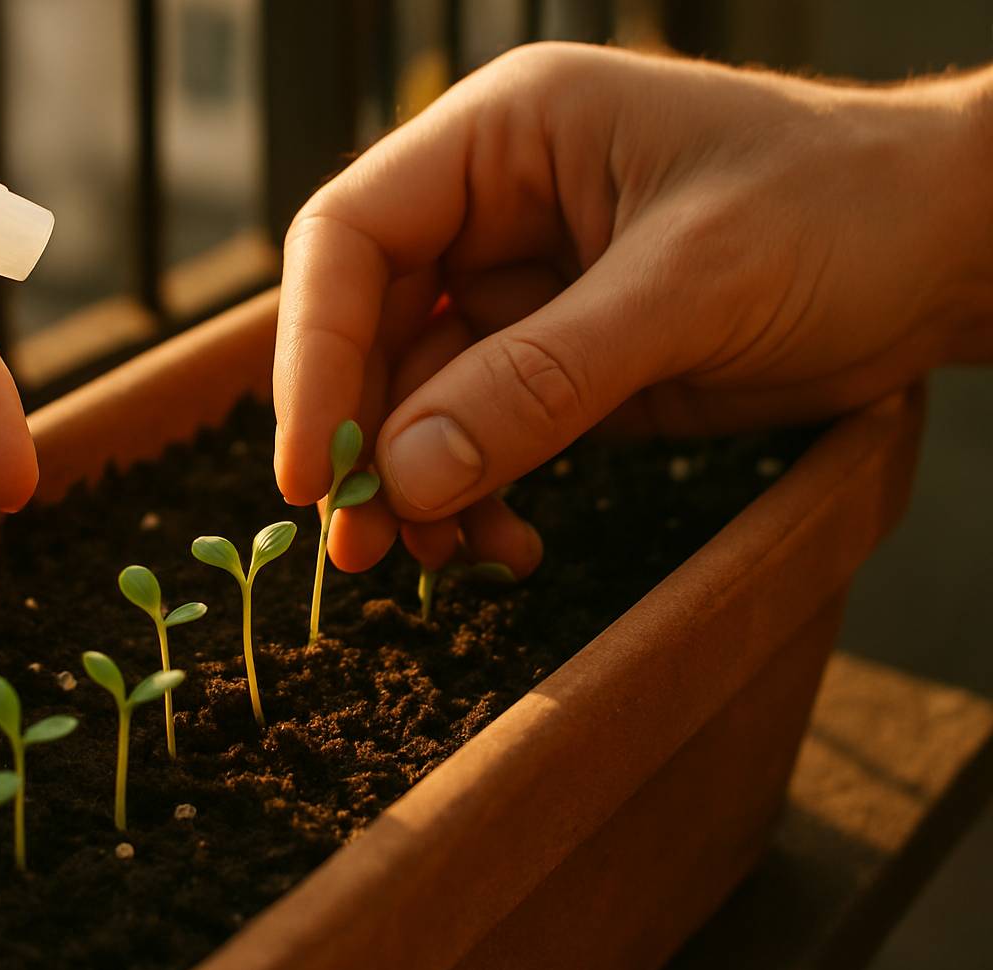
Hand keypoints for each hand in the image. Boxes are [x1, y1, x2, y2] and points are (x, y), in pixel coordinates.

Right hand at [273, 43, 992, 574]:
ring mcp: (520, 291)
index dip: (311, 352)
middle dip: (361, 440)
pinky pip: (477, 436)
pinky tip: (505, 541)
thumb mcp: (689, 287)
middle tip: (360, 546)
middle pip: (367, 329)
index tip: (311, 468)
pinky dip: (473, 495)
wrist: (947, 251)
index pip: (350, 237)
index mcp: (501, 139)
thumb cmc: (838, 212)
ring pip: (415, 398)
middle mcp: (490, 208)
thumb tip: (404, 477)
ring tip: (441, 558)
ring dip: (416, 485)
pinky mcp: (557, 362)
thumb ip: (541, 381)